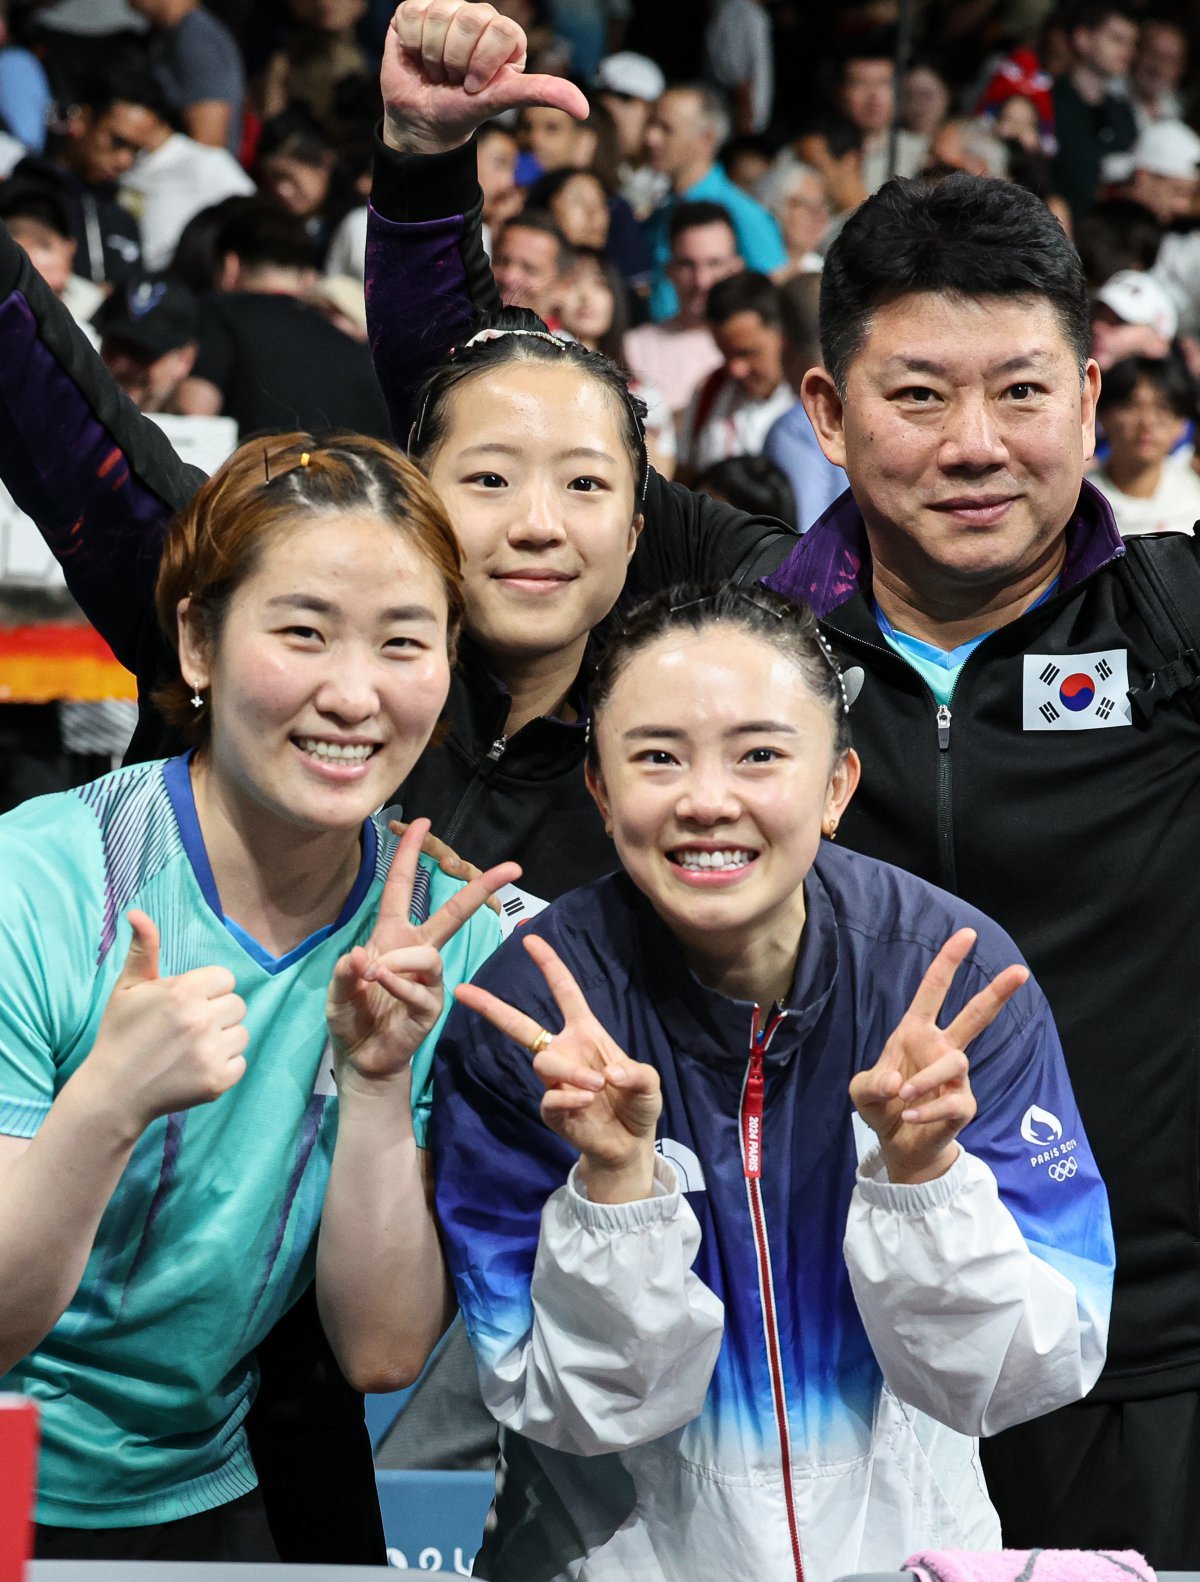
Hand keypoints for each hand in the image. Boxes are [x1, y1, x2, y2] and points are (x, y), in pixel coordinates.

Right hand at [85, 910, 247, 1134]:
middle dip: (216, 1012)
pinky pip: (240, 1062)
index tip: (185, 1004)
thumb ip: (143, 950)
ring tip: (191, 1048)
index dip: (207, 990)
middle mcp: (201, 1019)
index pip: (225, 978)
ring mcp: (211, 1052)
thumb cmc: (120, 1035)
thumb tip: (137, 913)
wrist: (114, 1092)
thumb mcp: (127, 989)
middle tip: (188, 1028)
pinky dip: (223, 1066)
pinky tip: (196, 1068)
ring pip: (242, 1033)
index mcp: (183, 992)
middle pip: (237, 1004)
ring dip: (223, 1038)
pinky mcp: (218, 1081)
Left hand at [327, 818, 518, 1089]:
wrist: (362, 1059)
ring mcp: (428, 980)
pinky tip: (379, 986)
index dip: (409, 854)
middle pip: (453, 913)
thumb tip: (360, 957)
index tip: (422, 822)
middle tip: (513, 868)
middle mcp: (414, 952)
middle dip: (481, 887)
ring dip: (397, 962)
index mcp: (392, 936)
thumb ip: (344, 974)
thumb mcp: (337, 992)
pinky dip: (397, 983)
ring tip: (373, 977)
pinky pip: (421, 987)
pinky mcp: (432, 1007)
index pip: (402, 887)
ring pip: (428, 954)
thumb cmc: (352, 1018)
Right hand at [382, 0, 588, 155]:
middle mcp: (479, 17)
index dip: (483, 63)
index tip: (475, 87)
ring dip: (433, 58)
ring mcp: (447, 10)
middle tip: (455, 79)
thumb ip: (540, 94)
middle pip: (470, 20)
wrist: (422, 121)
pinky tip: (418, 57)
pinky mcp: (416, 11)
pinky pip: (413, 17)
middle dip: (457, 62)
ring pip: (439, 19)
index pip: (502, 30)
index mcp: (506, 34)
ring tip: (437, 71)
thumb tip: (583, 110)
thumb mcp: (502, 101)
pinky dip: (411, 46)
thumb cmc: (464, 110)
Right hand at [456, 934, 660, 1200]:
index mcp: (586, 1033)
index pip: (565, 992)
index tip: (530, 939)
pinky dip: (569, 1099)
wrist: (629, 1144)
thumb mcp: (649, 1083)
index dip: (549, 965)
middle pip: (520, 1024)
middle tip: (463, 990)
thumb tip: (607, 1073)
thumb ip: (636, 1074)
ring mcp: (555, 1082)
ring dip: (571, 1072)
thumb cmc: (637, 1103)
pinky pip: (549, 1098)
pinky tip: (586, 1104)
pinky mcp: (551, 1110)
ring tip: (596, 1086)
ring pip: (543, 1062)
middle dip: (491, 1006)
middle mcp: (564, 1051)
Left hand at [849, 929, 1028, 1184]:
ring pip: (954, 1063)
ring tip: (903, 1096)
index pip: (933, 991)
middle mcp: (941, 1049)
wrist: (897, 1144)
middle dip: (996, 993)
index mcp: (916, 1033)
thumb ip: (872, 1083)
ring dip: (927, 1079)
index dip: (948, 962)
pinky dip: (927, 1110)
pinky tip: (909, 1115)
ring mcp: (956, 1077)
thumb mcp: (862, 1091)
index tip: (967, 935)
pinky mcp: (963, 1105)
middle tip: (1021, 971)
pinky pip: (951, 1102)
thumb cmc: (882, 1105)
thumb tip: (899, 1083)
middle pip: (974, 1016)